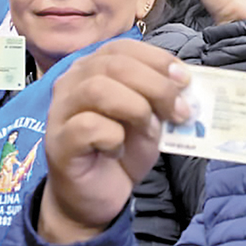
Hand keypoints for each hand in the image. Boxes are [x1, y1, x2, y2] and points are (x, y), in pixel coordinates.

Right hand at [40, 40, 189, 244]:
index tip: (185, 81)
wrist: (96, 197)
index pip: (124, 47)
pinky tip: (117, 151)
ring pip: (98, 89)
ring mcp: (61, 111)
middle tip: (178, 111)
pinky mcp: (59, 142)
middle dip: (155, 86)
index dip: (158, 60)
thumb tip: (186, 83)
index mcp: (94, 68)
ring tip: (150, 131)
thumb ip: (163, 97)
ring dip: (136, 108)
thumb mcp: (151, 118)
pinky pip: (88, 126)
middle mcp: (72, 82)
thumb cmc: (122, 150)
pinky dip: (113, 137)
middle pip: (114, 65)